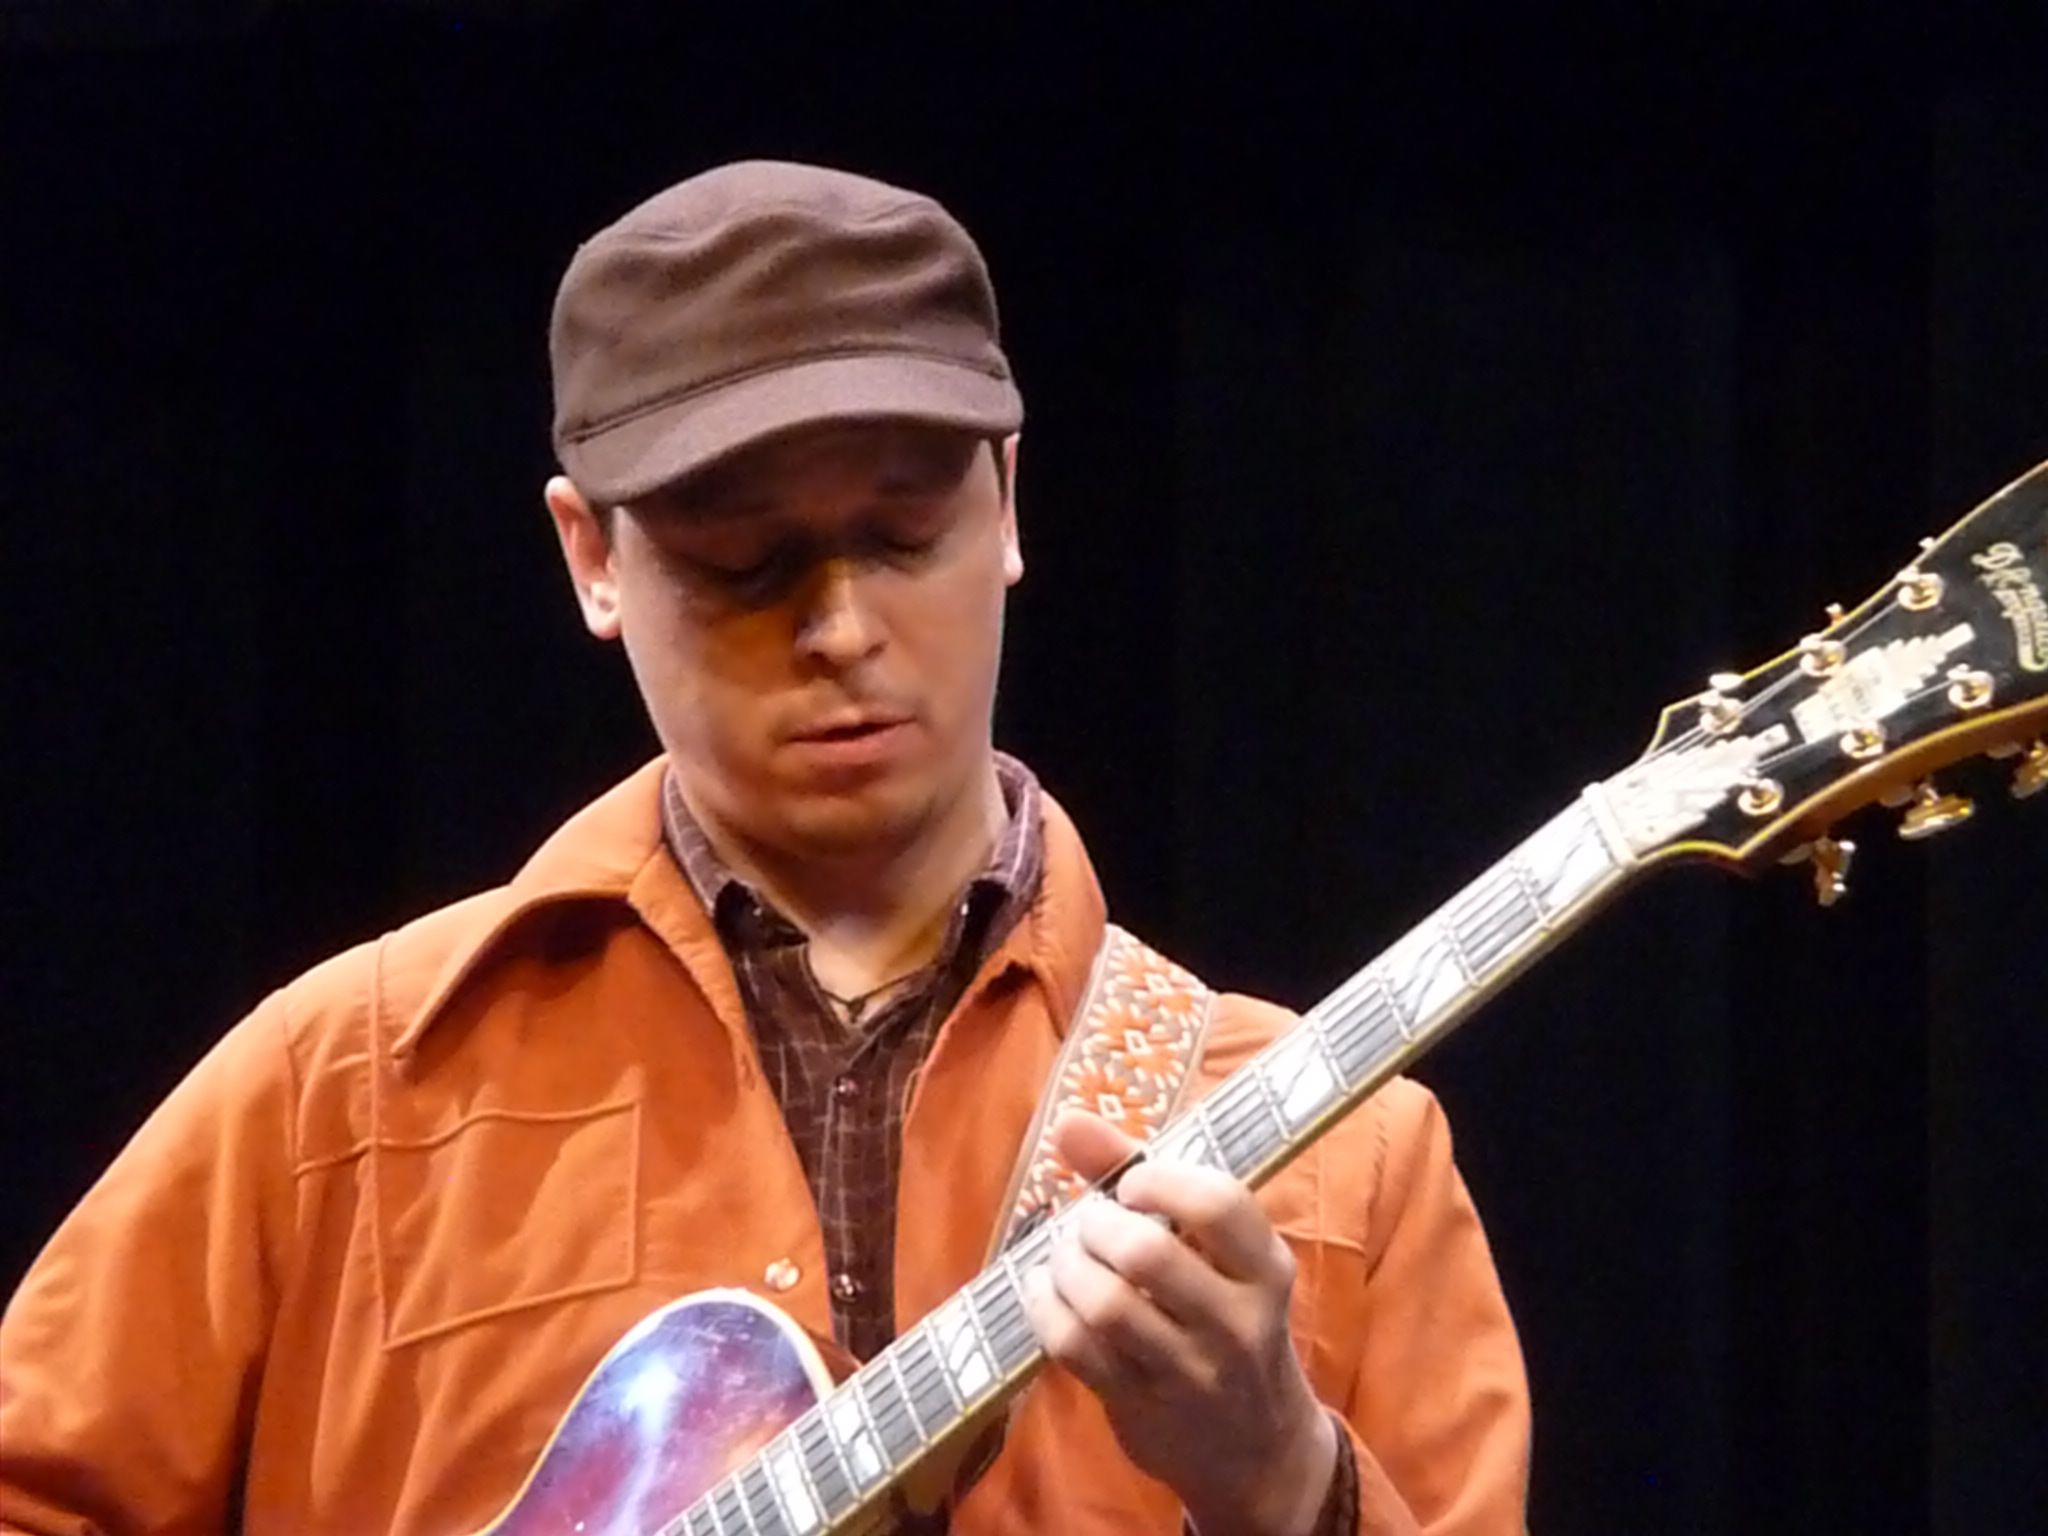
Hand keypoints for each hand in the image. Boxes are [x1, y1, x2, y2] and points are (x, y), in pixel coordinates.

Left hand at [1019, 1109, 1338, 1535]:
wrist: (1258, 1451)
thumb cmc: (1226, 1320)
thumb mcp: (1216, 1255)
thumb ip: (1139, 1174)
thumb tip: (1066, 1119)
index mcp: (1267, 1270)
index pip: (1220, 1203)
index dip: (1160, 1179)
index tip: (1131, 1185)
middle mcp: (1238, 1323)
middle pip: (1147, 1253)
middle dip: (1097, 1226)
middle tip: (1089, 1226)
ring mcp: (1190, 1373)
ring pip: (1106, 1304)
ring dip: (1066, 1267)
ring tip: (1065, 1259)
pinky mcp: (1141, 1409)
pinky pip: (1074, 1347)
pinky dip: (1044, 1308)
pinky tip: (1047, 1294)